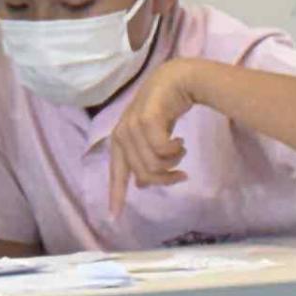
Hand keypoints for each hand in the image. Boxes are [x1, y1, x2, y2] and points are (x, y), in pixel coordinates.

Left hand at [107, 60, 198, 214]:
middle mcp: (122, 135)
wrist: (178, 78)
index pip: (116, 173)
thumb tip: (141, 185)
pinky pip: (162, 150)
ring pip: (154, 164)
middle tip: (181, 174)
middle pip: (144, 175)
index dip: (116, 195)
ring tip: (180, 148)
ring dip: (174, 162)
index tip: (114, 217)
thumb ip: (144, 157)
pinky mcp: (146, 119)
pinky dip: (175, 150)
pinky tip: (180, 141)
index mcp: (120, 141)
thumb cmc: (166, 107)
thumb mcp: (154, 136)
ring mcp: (132, 126)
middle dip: (166, 179)